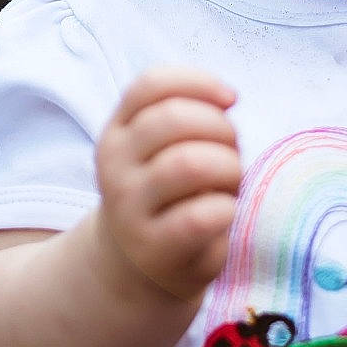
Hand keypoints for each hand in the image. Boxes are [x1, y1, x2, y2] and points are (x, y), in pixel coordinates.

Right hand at [93, 67, 241, 303]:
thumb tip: (226, 98)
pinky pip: (200, 216)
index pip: (151, 85)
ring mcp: (128, 208)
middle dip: (221, 128)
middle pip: (173, 119)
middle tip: (232, 151)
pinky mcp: (153, 248)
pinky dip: (227, 208)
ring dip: (228, 167)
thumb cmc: (167, 193)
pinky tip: (227, 212)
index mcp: (117, 131)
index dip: (199, 82)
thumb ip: (186, 116)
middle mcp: (114, 165)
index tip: (231, 99)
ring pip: (188, 163)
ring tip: (231, 183)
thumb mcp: (162, 149)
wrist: (136, 264)